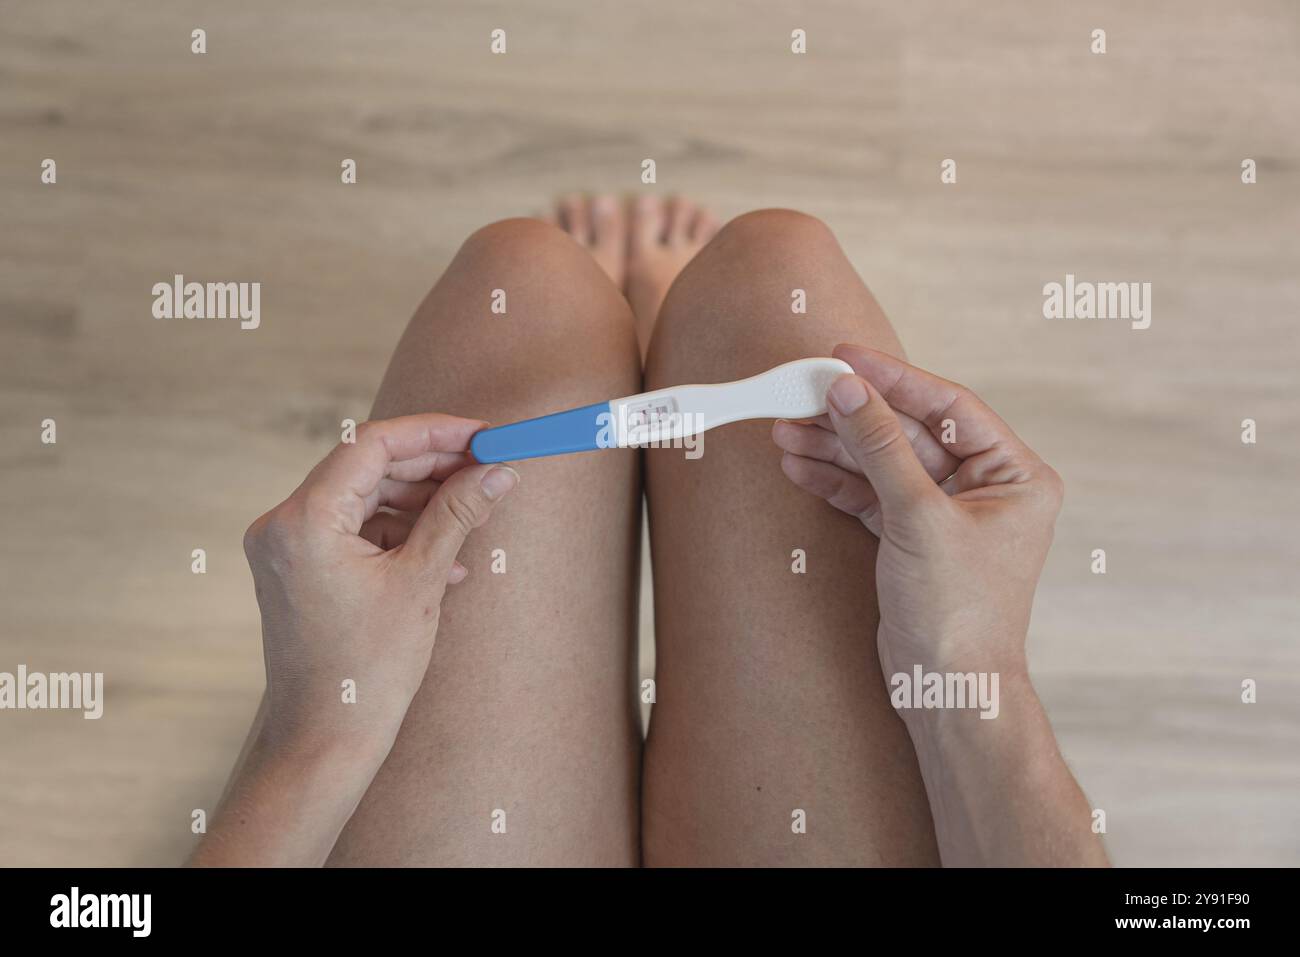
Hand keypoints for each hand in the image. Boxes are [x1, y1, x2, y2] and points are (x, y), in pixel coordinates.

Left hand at [243, 413, 518, 754]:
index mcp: (303, 521)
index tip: (482, 435)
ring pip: (363, 496)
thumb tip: (499, 469)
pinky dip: (400, 533)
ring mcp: (287, 546)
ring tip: (473, 513)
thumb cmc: (367, 671)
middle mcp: (283, 524)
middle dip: (432, 466)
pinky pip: (354, 529)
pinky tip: (447, 555)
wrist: (325, 740)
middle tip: (487, 466)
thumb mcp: (422, 582)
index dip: (434, 433)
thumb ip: (458, 514)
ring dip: (420, 501)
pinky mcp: (299, 567)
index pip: (373, 444)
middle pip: (368, 466)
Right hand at [772, 344, 1062, 682]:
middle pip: (909, 432)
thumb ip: (881, 449)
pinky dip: (836, 481)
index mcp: (1015, 476)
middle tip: (802, 394)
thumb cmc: (958, 613)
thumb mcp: (918, 519)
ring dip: (835, 448)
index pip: (949, 407)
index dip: (894, 379)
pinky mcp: (912, 538)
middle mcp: (985, 489)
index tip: (845, 357)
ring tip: (786, 430)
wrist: (946, 690)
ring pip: (884, 463)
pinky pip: (871, 494)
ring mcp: (946, 514)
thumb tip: (849, 390)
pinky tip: (800, 464)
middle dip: (853, 418)